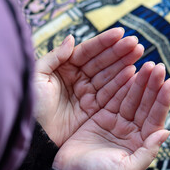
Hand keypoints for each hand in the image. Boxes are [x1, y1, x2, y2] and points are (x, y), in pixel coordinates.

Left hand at [34, 28, 143, 145]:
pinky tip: (133, 74)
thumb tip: (72, 38)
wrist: (33, 135)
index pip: (87, 52)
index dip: (103, 42)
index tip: (120, 33)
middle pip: (101, 62)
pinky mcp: (92, 110)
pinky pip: (110, 95)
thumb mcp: (37, 77)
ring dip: (124, 65)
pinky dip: (122, 85)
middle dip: (119, 52)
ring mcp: (86, 95)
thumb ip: (55, 57)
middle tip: (136, 43)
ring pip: (108, 76)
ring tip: (138, 54)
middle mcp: (77, 79)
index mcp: (64, 68)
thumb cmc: (30, 104)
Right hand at [52, 63, 169, 169]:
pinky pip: (114, 97)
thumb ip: (147, 152)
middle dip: (152, 86)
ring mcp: (117, 123)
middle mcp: (132, 132)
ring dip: (140, 82)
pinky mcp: (101, 116)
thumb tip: (166, 132)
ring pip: (131, 98)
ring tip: (146, 65)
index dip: (162, 100)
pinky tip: (129, 71)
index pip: (155, 118)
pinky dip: (121, 85)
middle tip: (157, 66)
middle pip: (145, 104)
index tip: (169, 82)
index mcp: (140, 144)